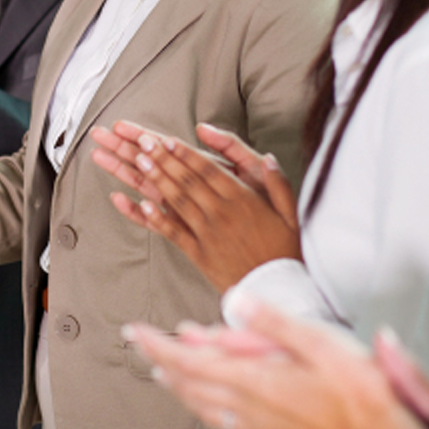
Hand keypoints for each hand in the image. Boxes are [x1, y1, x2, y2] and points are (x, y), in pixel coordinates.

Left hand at [90, 119, 300, 289]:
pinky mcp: (199, 254)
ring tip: (138, 161)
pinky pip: (174, 232)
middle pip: (188, 181)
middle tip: (143, 142)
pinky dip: (157, 217)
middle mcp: (222, 213)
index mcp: (243, 200)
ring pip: (177, 201)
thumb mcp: (291, 213)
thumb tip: (268, 158)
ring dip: (156, 179)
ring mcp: (208, 234)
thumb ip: (278, 183)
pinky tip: (141, 203)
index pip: (209, 170)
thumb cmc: (285, 250)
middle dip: (163, 159)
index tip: (167, 139)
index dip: (185, 153)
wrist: (277, 289)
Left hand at [124, 296, 413, 428]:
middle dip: (162, 363)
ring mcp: (263, 428)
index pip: (191, 361)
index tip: (134, 332)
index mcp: (254, 380)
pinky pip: (230, 427)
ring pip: (207, 407)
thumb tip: (235, 299)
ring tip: (165, 377)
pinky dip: (210, 413)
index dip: (159, 346)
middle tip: (142, 347)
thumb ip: (273, 322)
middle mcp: (250, 408)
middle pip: (191, 385)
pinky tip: (214, 414)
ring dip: (181, 389)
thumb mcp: (318, 341)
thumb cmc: (359, 391)